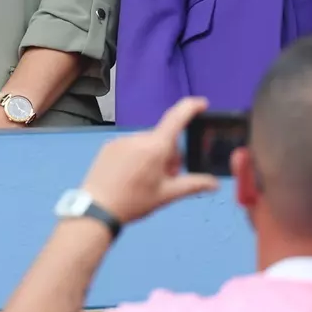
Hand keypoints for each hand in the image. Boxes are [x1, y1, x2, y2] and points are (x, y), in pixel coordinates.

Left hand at [79, 96, 218, 224]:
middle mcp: (137, 138)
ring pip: (147, 143)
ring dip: (153, 156)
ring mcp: (121, 140)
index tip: (201, 104)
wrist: (98, 207)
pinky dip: (137, 156)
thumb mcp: (167, 195)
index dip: (191, 108)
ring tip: (146, 180)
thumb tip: (214, 183)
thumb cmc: (133, 201)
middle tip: (166, 178)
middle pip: (163, 139)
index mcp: (155, 147)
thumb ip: (193, 185)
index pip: (176, 119)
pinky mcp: (109, 146)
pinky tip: (131, 175)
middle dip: (170, 155)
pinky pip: (131, 146)